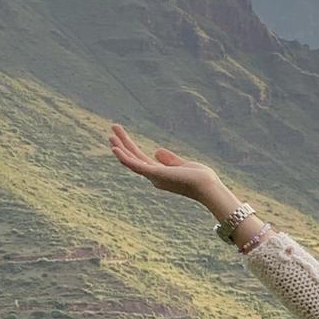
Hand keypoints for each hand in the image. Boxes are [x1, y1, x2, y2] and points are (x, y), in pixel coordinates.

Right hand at [108, 123, 223, 203]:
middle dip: (123, 144)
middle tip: (112, 131)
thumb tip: (156, 151)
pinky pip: (135, 165)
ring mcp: (153, 176)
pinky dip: (124, 158)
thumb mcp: (183, 164)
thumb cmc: (200, 179)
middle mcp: (154, 177)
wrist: (208, 187)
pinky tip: (115, 148)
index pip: (141, 159)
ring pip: (131, 160)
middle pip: (134, 158)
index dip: (131, 149)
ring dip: (120, 147)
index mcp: (160, 175)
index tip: (123, 138)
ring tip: (111, 134)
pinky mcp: (155, 174)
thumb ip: (170, 159)